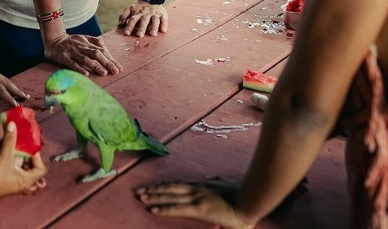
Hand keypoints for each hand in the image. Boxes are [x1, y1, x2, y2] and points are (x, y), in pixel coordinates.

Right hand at [0, 122, 48, 197]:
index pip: (41, 169)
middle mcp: (21, 180)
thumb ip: (9, 140)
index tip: (29, 147)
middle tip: (19, 140)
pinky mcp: (3, 174)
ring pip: (18, 161)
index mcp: (26, 181)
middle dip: (24, 150)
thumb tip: (13, 125)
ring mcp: (11, 178)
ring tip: (6, 140)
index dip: (38, 157)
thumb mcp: (4, 157)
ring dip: (13, 150)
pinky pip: (9, 161)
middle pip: (29, 163)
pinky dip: (6, 153)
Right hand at [44, 33, 119, 75]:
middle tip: (115, 71)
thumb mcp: (83, 37)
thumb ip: (94, 41)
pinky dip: (79, 68)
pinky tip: (86, 74)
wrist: (53, 39)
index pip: (102, 50)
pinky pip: (72, 63)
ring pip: (85, 59)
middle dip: (107, 62)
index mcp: (87, 43)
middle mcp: (81, 47)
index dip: (111, 59)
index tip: (119, 68)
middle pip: (96, 54)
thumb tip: (104, 46)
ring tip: (104, 73)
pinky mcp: (63, 57)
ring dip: (95, 66)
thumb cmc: (70, 41)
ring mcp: (72, 52)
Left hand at [118, 2, 167, 37]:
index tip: (126, 33)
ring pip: (154, 20)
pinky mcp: (162, 14)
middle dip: (141, 28)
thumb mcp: (130, 9)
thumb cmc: (139, 8)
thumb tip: (119, 25)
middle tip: (139, 35)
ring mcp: (154, 14)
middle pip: (143, 21)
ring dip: (154, 27)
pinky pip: (164, 19)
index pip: (132, 19)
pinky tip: (163, 30)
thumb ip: (123, 16)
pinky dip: (164, 24)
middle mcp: (146, 14)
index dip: (129, 26)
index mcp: (137, 13)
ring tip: (152, 34)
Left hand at [136, 180, 251, 228]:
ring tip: (141, 197)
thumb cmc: (240, 196)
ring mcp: (197, 197)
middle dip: (153, 189)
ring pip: (170, 196)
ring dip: (154, 197)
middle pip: (170, 188)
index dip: (164, 185)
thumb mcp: (226, 185)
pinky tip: (153, 209)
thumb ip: (217, 182)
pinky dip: (164, 208)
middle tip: (138, 191)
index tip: (151, 186)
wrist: (249, 202)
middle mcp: (197, 189)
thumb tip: (212, 178)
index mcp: (202, 185)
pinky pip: (177, 208)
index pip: (178, 184)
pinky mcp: (199, 209)